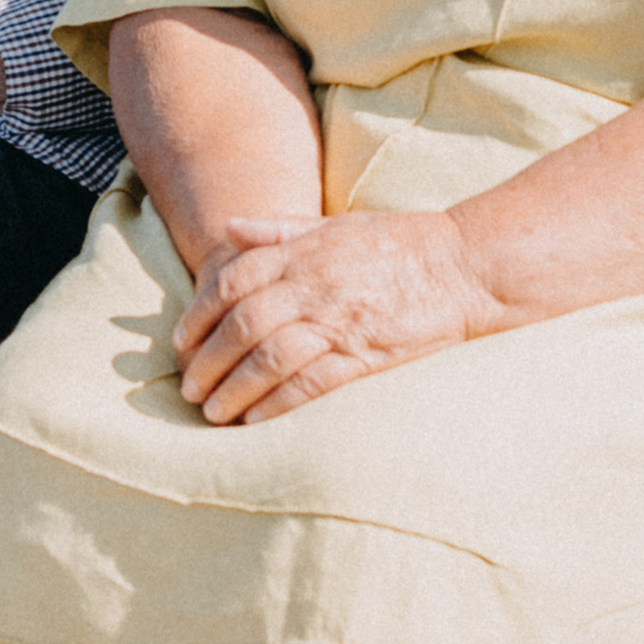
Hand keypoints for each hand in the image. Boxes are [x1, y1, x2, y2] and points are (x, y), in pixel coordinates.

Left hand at [171, 210, 480, 424]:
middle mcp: (314, 286)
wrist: (463, 265)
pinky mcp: (366, 354)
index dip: (199, 313)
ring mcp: (340, 321)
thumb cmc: (398, 241)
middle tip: (189, 387)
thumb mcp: (334, 224)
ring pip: (270, 358)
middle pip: (243, 324)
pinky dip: (278, 403)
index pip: (233, 281)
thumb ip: (279, 228)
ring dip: (235, 388)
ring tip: (213, 412)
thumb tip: (229, 227)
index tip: (180, 341)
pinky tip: (256, 420)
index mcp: (303, 252)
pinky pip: (312, 383)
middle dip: (208, 360)